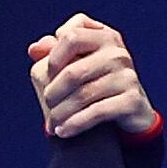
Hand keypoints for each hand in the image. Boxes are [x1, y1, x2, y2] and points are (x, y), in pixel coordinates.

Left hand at [26, 14, 157, 140]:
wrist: (132, 110)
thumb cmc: (98, 82)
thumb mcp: (78, 62)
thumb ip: (54, 52)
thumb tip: (34, 50)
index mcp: (104, 36)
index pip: (70, 36)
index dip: (53, 55)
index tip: (49, 72)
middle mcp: (118, 53)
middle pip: (73, 71)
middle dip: (54, 90)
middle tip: (47, 102)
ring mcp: (127, 76)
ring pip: (83, 95)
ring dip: (62, 112)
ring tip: (52, 123)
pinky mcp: (132, 100)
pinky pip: (97, 112)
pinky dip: (76, 124)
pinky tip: (64, 131)